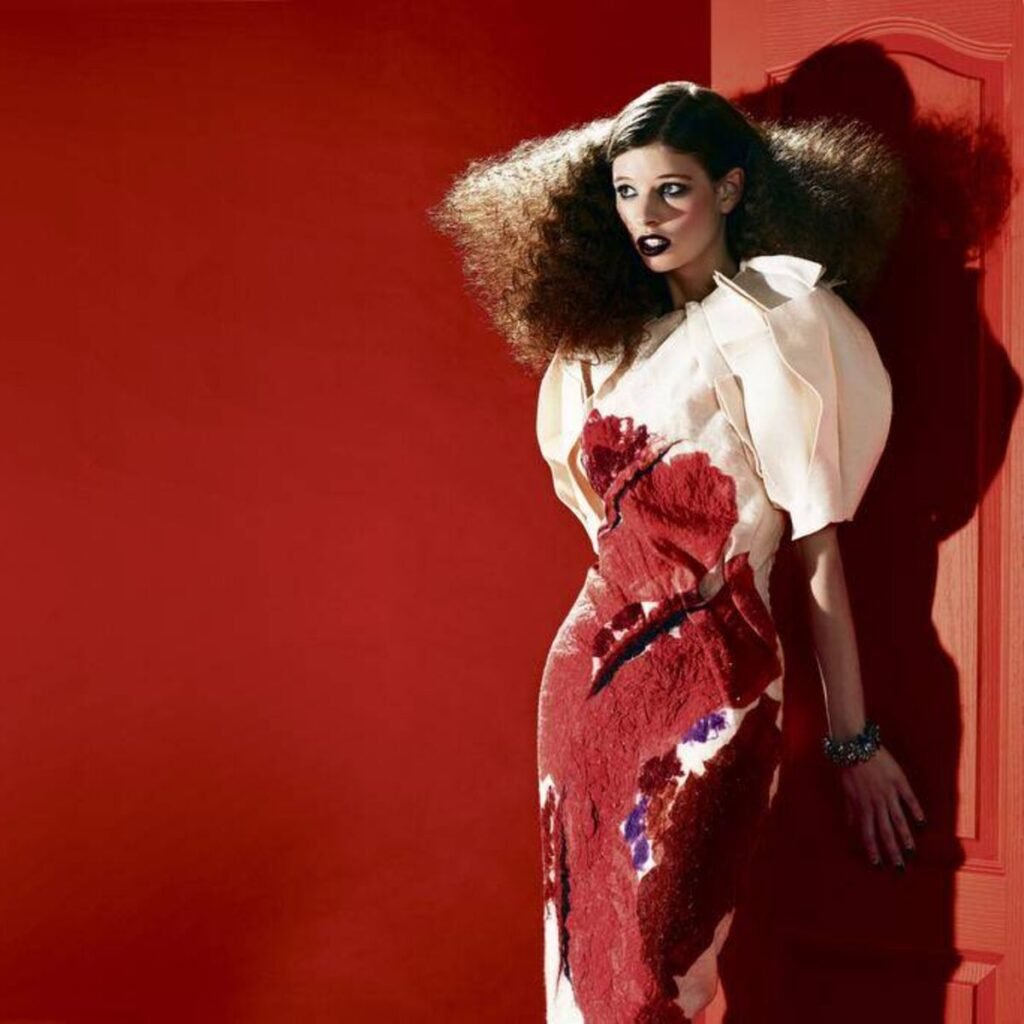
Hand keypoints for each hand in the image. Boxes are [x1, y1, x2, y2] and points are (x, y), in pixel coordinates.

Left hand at [838, 744, 926, 870]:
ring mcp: (888, 793)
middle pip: (885, 831)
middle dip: (892, 851)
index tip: (877, 865)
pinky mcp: (899, 781)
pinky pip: (909, 799)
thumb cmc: (848, 766)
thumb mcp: (846, 790)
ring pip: (898, 820)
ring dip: (905, 838)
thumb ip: (850, 809)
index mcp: (862, 805)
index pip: (867, 833)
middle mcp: (876, 802)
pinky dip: (916, 812)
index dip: (872, 849)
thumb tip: (851, 826)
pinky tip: (922, 824)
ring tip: (911, 853)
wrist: (854, 745)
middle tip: (899, 868)